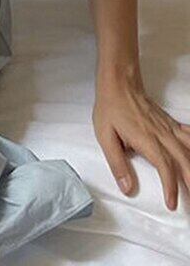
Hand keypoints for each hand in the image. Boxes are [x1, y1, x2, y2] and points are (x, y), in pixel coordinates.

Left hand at [93, 69, 189, 210]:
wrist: (118, 83)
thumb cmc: (110, 108)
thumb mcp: (105, 137)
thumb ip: (117, 164)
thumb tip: (127, 188)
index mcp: (147, 141)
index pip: (165, 169)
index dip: (171, 189)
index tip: (171, 204)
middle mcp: (163, 136)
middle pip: (185, 162)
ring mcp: (169, 128)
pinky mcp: (170, 123)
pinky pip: (189, 136)